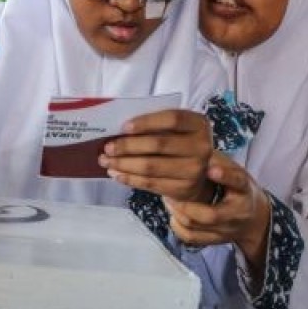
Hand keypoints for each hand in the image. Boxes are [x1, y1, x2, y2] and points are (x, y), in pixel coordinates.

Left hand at [99, 109, 213, 202]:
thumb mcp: (175, 129)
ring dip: (123, 164)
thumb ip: (155, 126)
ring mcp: (194, 170)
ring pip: (151, 166)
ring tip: (106, 161)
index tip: (124, 127)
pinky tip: (116, 174)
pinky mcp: (183, 189)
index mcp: (198, 124)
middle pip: (159, 144)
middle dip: (128, 146)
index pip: (172, 119)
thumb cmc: (179, 144)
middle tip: (108, 147)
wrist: (199, 174)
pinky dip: (130, 178)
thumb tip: (118, 131)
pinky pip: (150, 183)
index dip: (147, 122)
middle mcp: (201, 147)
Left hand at [164, 153, 271, 270]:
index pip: (237, 182)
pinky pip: (191, 238)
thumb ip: (217, 161)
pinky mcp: (216, 241)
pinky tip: (174, 215)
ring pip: (196, 228)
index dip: (224, 176)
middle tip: (171, 193)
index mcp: (244, 190)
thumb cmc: (238, 188)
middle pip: (210, 215)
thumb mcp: (235, 170)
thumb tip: (193, 145)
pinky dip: (177, 226)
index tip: (210, 168)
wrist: (254, 219)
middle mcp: (237, 213)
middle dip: (186, 205)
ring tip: (169, 200)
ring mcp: (227, 230)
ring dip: (177, 213)